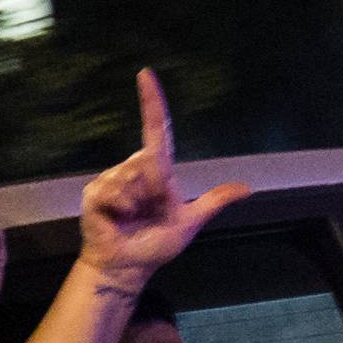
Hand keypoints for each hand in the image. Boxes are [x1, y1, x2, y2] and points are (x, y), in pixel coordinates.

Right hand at [79, 70, 249, 283]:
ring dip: (136, 202)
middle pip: (148, 160)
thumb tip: (247, 188)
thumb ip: (214, 202)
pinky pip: (112, 190)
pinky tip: (117, 219)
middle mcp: (133, 169)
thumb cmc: (154, 246)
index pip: (157, 129)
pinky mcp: (94, 193)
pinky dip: (120, 207)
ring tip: (132, 218)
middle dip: (154, 188)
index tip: (145, 74)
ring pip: (130, 176)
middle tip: (149, 213)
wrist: (126, 268)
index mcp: (157, 171)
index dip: (152, 102)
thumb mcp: (189, 223)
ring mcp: (110, 180)